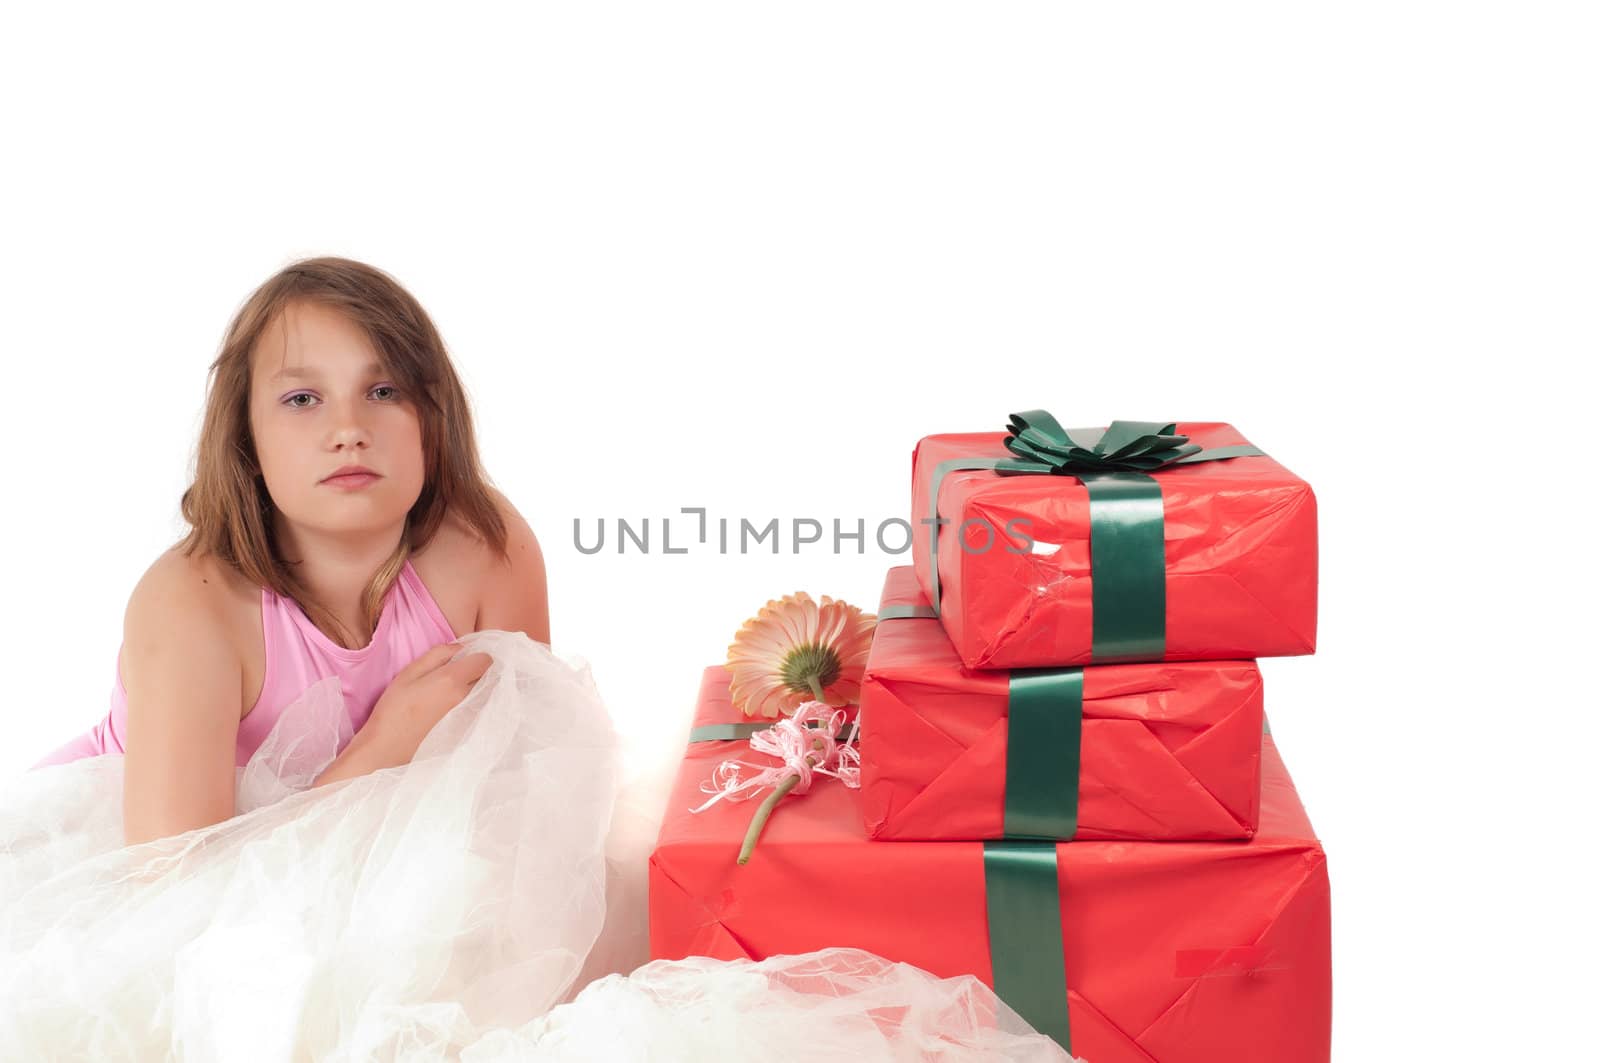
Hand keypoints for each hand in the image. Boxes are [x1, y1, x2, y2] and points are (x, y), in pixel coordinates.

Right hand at [363, 641, 492, 765]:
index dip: (476, 656)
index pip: (486, 660)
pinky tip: (450, 708)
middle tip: (456, 673)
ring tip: (451, 691)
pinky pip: (478, 709)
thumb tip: (460, 648)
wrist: (388, 748)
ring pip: (484, 693)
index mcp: (452, 679)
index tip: (463, 659)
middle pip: (488, 676)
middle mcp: (466, 697)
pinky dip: (472, 704)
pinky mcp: (466, 728)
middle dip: (477, 671)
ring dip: (476, 688)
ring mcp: (468, 715)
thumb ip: (437, 655)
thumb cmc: (394, 708)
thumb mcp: (409, 673)